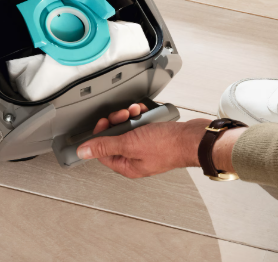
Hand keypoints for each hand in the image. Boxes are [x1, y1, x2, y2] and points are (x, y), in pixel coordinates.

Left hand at [76, 103, 212, 178]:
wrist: (193, 139)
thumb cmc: (168, 146)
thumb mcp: (130, 143)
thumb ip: (105, 145)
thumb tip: (83, 152)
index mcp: (127, 166)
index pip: (103, 151)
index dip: (101, 134)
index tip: (105, 122)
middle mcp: (136, 158)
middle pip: (115, 137)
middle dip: (117, 122)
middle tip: (123, 115)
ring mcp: (147, 147)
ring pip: (129, 128)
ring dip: (130, 117)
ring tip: (136, 113)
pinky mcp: (157, 137)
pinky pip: (142, 124)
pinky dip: (142, 116)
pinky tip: (145, 112)